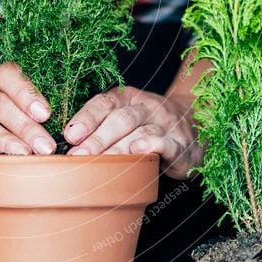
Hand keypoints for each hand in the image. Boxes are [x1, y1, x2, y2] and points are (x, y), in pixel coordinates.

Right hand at [0, 62, 56, 156]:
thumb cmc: (1, 119)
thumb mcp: (18, 108)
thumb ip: (37, 115)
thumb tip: (67, 135)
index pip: (10, 77)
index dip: (27, 93)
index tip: (46, 114)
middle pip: (0, 104)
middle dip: (25, 126)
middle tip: (46, 146)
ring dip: (3, 138)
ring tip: (23, 154)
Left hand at [63, 86, 202, 178]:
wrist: (195, 126)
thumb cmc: (146, 127)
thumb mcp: (123, 119)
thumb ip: (99, 127)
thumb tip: (67, 145)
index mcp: (127, 98)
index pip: (104, 103)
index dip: (86, 118)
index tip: (70, 135)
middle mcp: (146, 106)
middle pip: (119, 119)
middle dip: (97, 138)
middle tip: (78, 156)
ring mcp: (165, 123)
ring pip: (139, 132)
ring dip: (117, 148)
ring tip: (100, 162)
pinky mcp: (181, 143)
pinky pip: (167, 142)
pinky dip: (152, 145)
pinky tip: (138, 152)